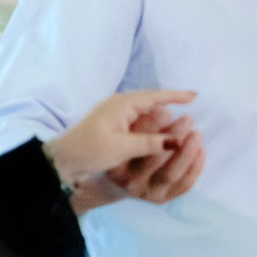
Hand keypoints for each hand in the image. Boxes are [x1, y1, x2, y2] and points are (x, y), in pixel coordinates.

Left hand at [45, 90, 201, 209]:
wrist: (61, 160)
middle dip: (170, 111)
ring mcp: (114, 114)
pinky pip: (137, 122)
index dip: (176, 96)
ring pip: (145, 114)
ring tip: (176, 131)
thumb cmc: (90, 150)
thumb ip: (151, 142)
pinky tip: (156, 137)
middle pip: (152, 104)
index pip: (155, 96)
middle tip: (188, 121)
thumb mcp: (122, 148)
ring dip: (159, 122)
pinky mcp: (112, 125)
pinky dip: (149, 128)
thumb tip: (178, 141)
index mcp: (123, 104)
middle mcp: (119, 105)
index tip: (195, 96)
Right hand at [105, 107, 205, 203]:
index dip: (152, 125)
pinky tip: (200, 150)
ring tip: (196, 134)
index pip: (136, 143)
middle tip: (187, 119)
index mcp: (116, 164)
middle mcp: (130, 182)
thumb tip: (164, 110)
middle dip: (175, 135)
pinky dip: (195, 166)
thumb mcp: (127, 135)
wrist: (118, 182)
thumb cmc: (125, 151)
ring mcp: (147, 193)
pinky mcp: (162, 199)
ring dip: (188, 151)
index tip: (167, 110)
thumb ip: (143, 124)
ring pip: (172, 173)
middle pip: (156, 158)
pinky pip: (184, 184)